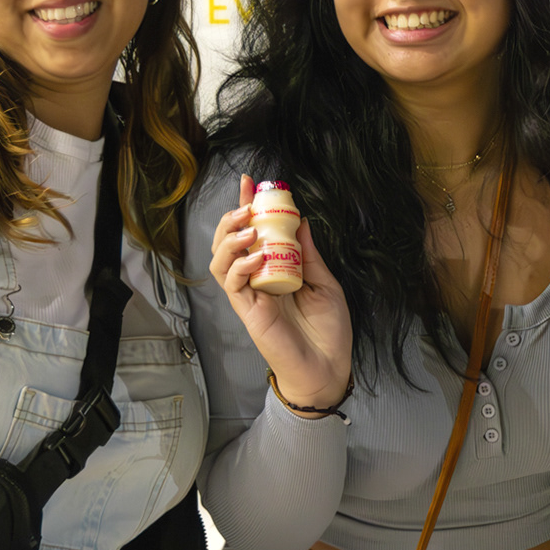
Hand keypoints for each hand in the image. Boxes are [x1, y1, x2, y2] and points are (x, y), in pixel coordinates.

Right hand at [209, 174, 353, 411]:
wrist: (328, 367)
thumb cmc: (328, 330)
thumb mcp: (324, 283)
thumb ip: (308, 254)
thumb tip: (301, 220)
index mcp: (275, 268)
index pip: (255, 232)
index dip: (248, 206)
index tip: (250, 182)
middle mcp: (257, 279)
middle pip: (229, 242)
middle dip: (233, 217)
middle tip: (247, 204)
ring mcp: (250, 295)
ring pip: (221, 261)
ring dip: (230, 239)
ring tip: (249, 227)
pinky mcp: (248, 312)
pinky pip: (233, 284)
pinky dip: (240, 266)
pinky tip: (256, 258)